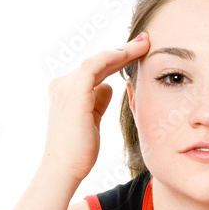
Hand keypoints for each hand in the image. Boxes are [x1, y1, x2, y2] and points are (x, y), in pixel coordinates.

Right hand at [40, 31, 149, 182]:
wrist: (64, 169)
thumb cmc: (78, 151)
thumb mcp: (92, 120)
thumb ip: (98, 101)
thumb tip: (108, 86)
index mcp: (66, 90)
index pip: (95, 69)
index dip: (117, 58)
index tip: (139, 51)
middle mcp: (63, 84)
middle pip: (98, 62)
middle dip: (123, 50)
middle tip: (145, 40)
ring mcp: (65, 87)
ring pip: (98, 60)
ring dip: (123, 51)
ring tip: (143, 44)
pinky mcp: (73, 94)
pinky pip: (93, 66)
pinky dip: (111, 57)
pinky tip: (127, 53)